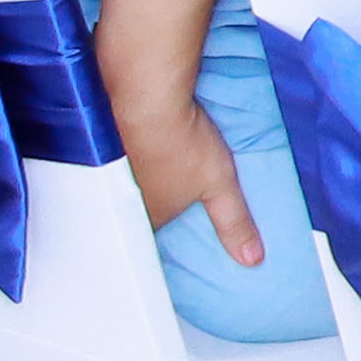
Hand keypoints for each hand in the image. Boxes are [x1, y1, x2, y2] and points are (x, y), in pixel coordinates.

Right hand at [125, 98, 267, 269]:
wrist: (149, 101)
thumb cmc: (183, 146)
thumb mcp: (219, 186)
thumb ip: (235, 224)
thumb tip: (251, 260)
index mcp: (148, 217)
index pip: (153, 241)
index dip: (166, 235)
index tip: (178, 231)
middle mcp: (124, 201)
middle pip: (140, 214)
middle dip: (153, 210)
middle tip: (170, 199)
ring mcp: (113, 172)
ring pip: (129, 188)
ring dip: (142, 183)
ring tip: (158, 174)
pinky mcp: (108, 145)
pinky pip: (122, 162)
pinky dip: (133, 160)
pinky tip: (143, 149)